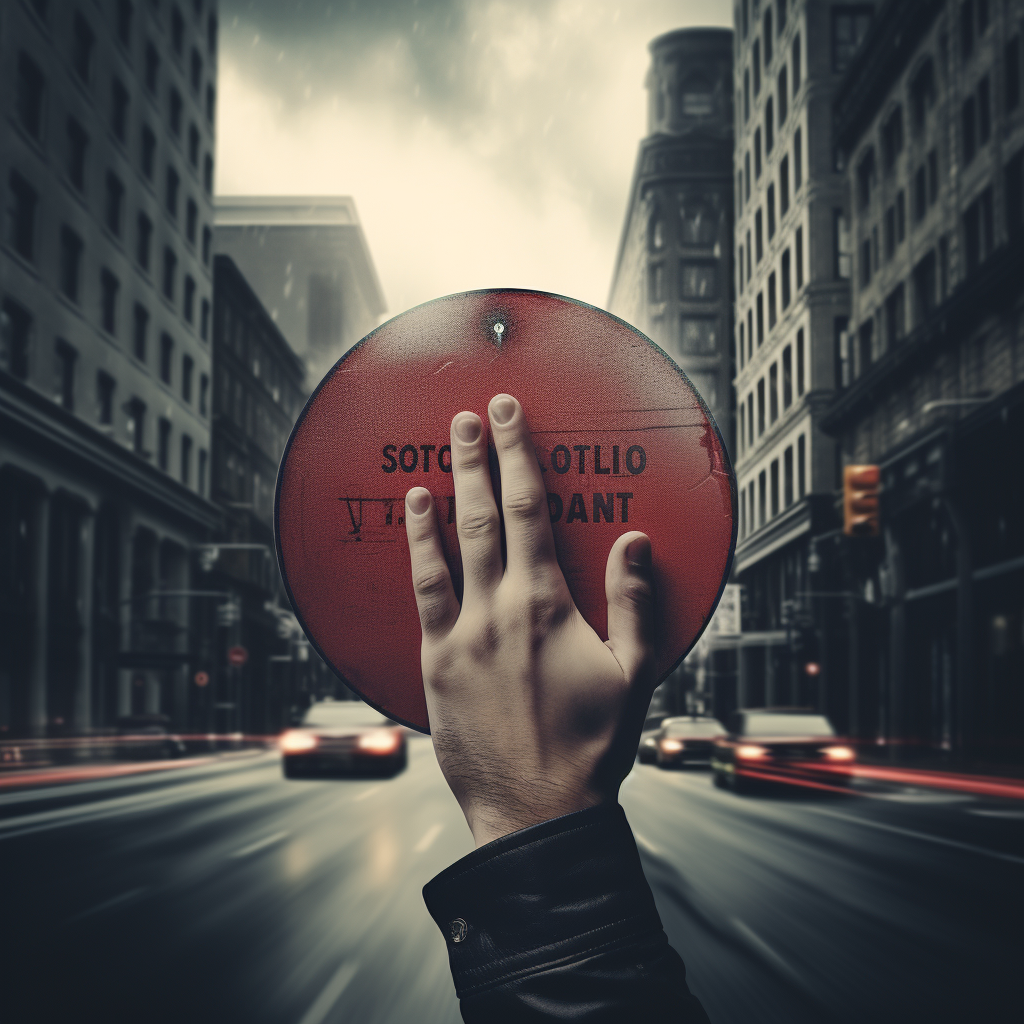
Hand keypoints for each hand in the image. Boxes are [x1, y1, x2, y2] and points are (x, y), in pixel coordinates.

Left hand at [404, 394, 657, 847]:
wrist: (537, 810)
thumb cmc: (592, 746)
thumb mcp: (635, 675)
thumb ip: (634, 603)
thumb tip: (634, 540)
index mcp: (546, 605)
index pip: (530, 510)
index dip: (519, 456)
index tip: (509, 416)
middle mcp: (498, 607)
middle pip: (483, 514)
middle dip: (477, 457)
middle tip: (470, 414)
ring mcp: (460, 633)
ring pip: (446, 546)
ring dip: (443, 492)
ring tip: (438, 451)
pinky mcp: (434, 661)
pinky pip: (420, 592)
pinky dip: (416, 549)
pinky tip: (414, 520)